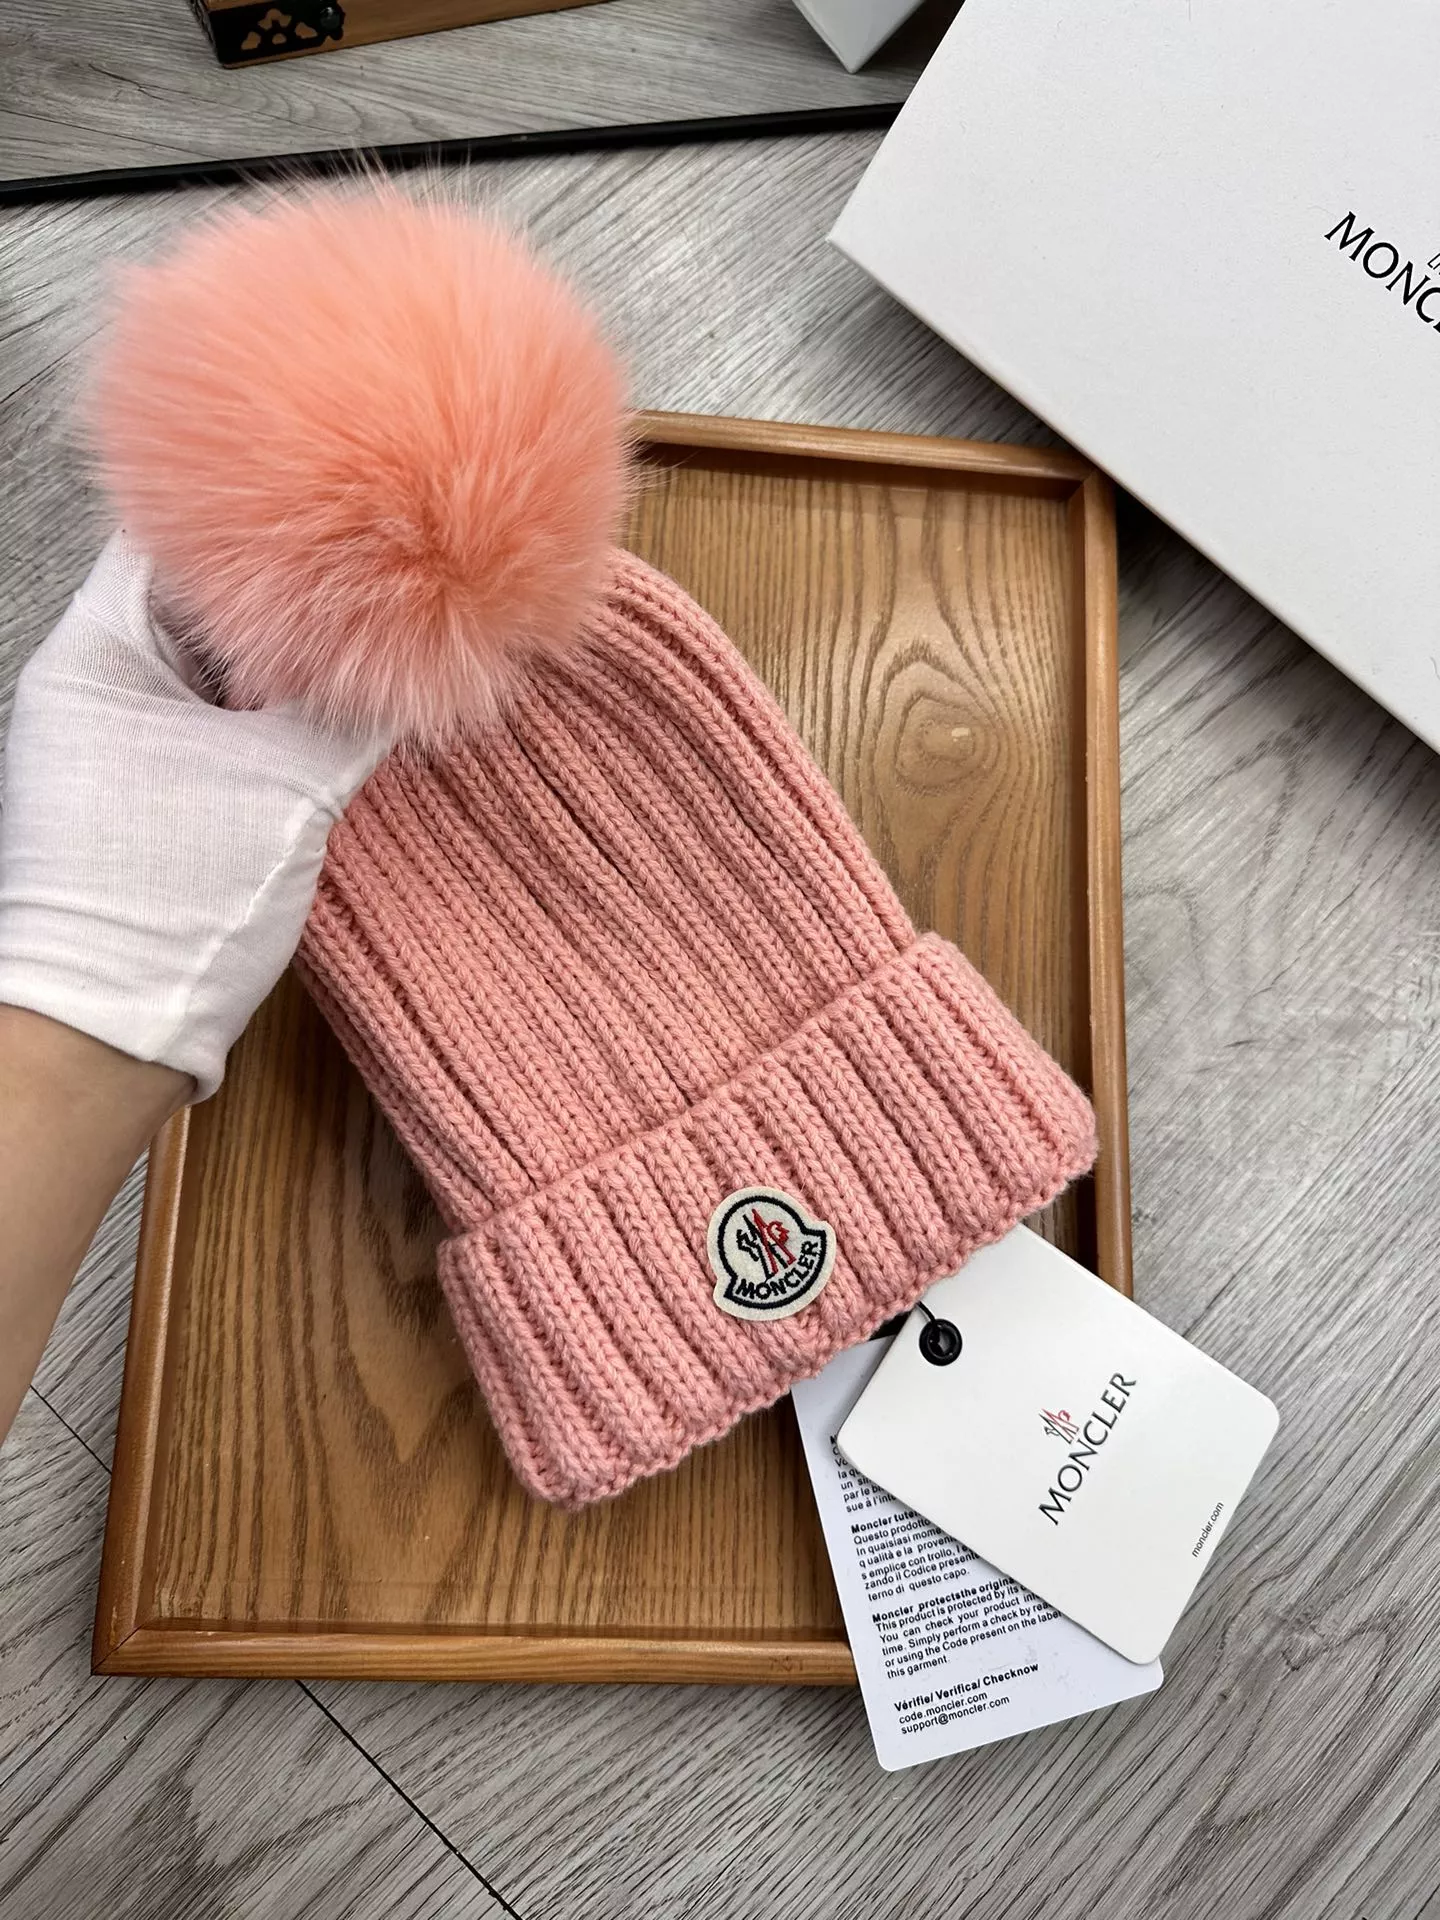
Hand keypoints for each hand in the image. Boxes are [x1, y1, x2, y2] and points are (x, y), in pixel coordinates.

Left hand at [0, 533, 387, 1098]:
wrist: (108, 1039)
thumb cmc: (169, 905)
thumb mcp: (286, 787)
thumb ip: (355, 710)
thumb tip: (426, 654)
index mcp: (98, 651)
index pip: (178, 539)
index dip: (263, 521)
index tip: (343, 511)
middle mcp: (92, 683)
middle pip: (202, 603)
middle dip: (289, 600)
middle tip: (379, 585)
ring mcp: (111, 742)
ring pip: (214, 671)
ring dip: (283, 670)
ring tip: (365, 655)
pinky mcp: (140, 795)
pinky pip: (212, 728)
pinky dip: (265, 722)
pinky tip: (327, 727)